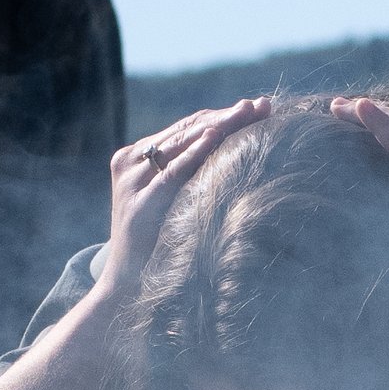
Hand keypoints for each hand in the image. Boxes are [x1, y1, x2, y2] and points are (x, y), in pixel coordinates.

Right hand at [91, 98, 268, 305]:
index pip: (186, 127)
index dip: (222, 115)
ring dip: (219, 125)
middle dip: (227, 116)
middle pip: (187, 129)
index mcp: (135, 157)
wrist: (126, 284)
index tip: (257, 107)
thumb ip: (187, 176)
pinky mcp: (139, 200)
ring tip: (248, 112)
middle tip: (262, 105)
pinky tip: (216, 136)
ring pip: (182, 141)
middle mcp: (131, 162)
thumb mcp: (169, 201)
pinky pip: (173, 171)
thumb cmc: (156, 243)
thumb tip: (233, 153)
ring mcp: (132, 179)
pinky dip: (195, 151)